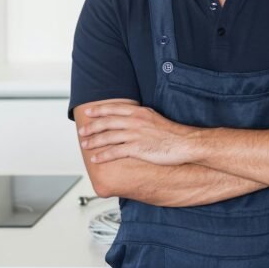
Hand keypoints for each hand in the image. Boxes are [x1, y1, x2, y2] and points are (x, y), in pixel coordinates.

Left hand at [78, 104, 195, 164]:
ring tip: (85, 145)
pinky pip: (115, 152)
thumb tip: (132, 119)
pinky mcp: (138, 148)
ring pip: (108, 137)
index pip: (114, 108)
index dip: (99, 110)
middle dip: (92, 126)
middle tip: (82, 131)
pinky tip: (96, 159)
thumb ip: (141, 118)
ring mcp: (136, 135)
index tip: (89, 112)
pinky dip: (103, 155)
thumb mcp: (155, 118)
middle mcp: (136, 121)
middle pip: (107, 122)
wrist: (186, 143)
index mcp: (140, 112)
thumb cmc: (173, 134)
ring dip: (94, 141)